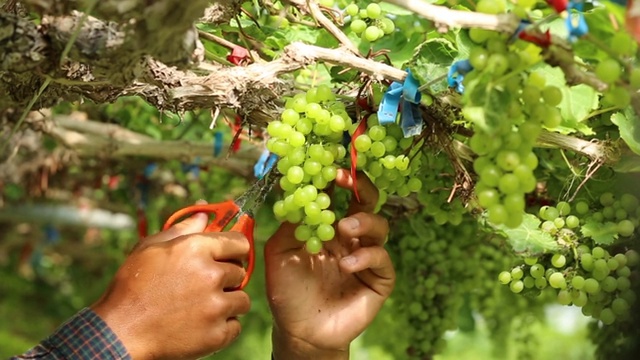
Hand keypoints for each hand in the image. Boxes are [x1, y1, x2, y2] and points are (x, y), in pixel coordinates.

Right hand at [91, 208, 250, 359]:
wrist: (119, 333)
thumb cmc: (132, 288)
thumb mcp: (149, 249)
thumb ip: (181, 230)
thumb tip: (203, 216)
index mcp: (196, 248)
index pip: (240, 242)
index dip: (235, 249)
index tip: (230, 256)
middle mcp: (211, 274)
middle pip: (240, 271)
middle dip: (227, 278)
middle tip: (205, 286)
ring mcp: (216, 306)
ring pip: (242, 300)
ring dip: (228, 303)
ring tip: (204, 307)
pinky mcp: (216, 334)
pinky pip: (236, 326)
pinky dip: (223, 327)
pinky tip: (203, 325)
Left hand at [265, 170, 394, 359]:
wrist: (299, 330)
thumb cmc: (288, 290)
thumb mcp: (279, 252)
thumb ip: (290, 223)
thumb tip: (296, 190)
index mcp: (329, 226)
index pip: (340, 195)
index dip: (337, 178)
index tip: (329, 166)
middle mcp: (351, 237)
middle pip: (367, 202)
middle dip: (360, 187)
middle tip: (346, 181)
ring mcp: (366, 257)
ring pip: (379, 227)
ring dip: (364, 221)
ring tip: (344, 228)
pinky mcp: (378, 279)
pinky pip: (382, 260)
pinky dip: (367, 256)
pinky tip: (346, 264)